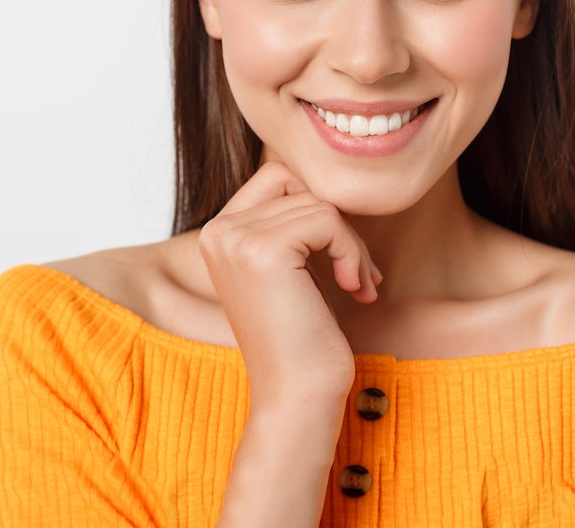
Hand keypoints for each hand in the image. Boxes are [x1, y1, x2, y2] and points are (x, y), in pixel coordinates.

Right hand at [197, 158, 382, 402]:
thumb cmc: (302, 339)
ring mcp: (236, 239)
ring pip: (318, 203)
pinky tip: (354, 290)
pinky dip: (352, 253)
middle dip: (338, 226)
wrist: (296, 395)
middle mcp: (217, 232)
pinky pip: (328, 220)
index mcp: (216, 234)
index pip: (278, 178)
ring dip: (351, 245)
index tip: (339, 259)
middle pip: (299, 186)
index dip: (317, 210)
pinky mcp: (264, 250)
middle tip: (356, 273)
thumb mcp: (289, 271)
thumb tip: (327, 180)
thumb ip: (290, 224)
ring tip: (358, 286)